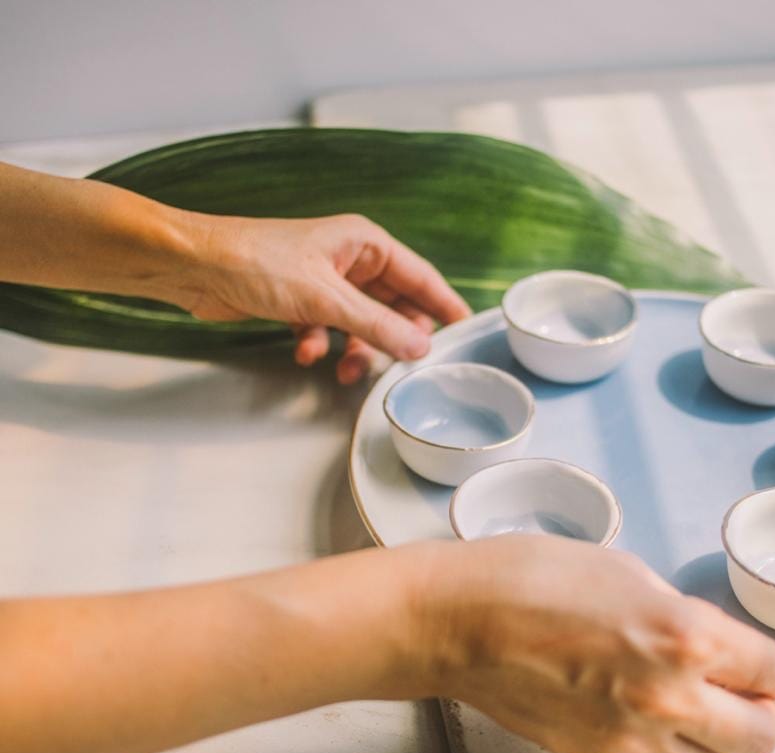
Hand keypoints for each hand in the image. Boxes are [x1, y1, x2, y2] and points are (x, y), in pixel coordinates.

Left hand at [185, 213, 470, 382]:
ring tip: (346, 370)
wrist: (192, 266)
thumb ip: (376, 325)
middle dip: (393, 337)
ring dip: (356, 349)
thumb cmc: (253, 262)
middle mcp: (349, 260)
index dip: (443, 304)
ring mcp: (325, 282)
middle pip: (392, 305)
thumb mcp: (325, 298)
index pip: (420, 276)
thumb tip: (420, 348)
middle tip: (403, 364)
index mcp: (364, 243)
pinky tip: (306, 354)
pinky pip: (328, 331)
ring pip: (361, 324)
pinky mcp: (300, 303)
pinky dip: (321, 346)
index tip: (466, 329)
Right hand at [417, 536, 774, 752]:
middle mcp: (669, 697)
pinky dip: (666, 745)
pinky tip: (643, 711)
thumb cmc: (533, 576)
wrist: (460, 620)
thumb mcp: (626, 571)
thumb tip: (708, 645)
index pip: (773, 673)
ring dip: (722, 742)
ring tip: (701, 712)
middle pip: (761, 739)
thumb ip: (679, 614)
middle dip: (766, 716)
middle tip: (749, 694)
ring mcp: (632, 738)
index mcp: (685, 637)